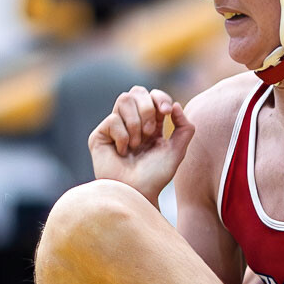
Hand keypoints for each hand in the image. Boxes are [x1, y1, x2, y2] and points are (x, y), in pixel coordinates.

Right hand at [88, 86, 194, 205]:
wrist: (137, 193)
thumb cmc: (155, 176)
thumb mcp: (177, 151)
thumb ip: (184, 128)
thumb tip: (176, 105)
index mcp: (150, 123)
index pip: (153, 95)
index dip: (160, 97)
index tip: (167, 112)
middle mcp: (132, 122)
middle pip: (137, 91)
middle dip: (147, 108)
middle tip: (150, 132)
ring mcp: (115, 127)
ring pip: (124, 99)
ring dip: (136, 123)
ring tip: (136, 144)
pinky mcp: (100, 135)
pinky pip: (112, 119)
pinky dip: (123, 136)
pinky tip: (122, 152)